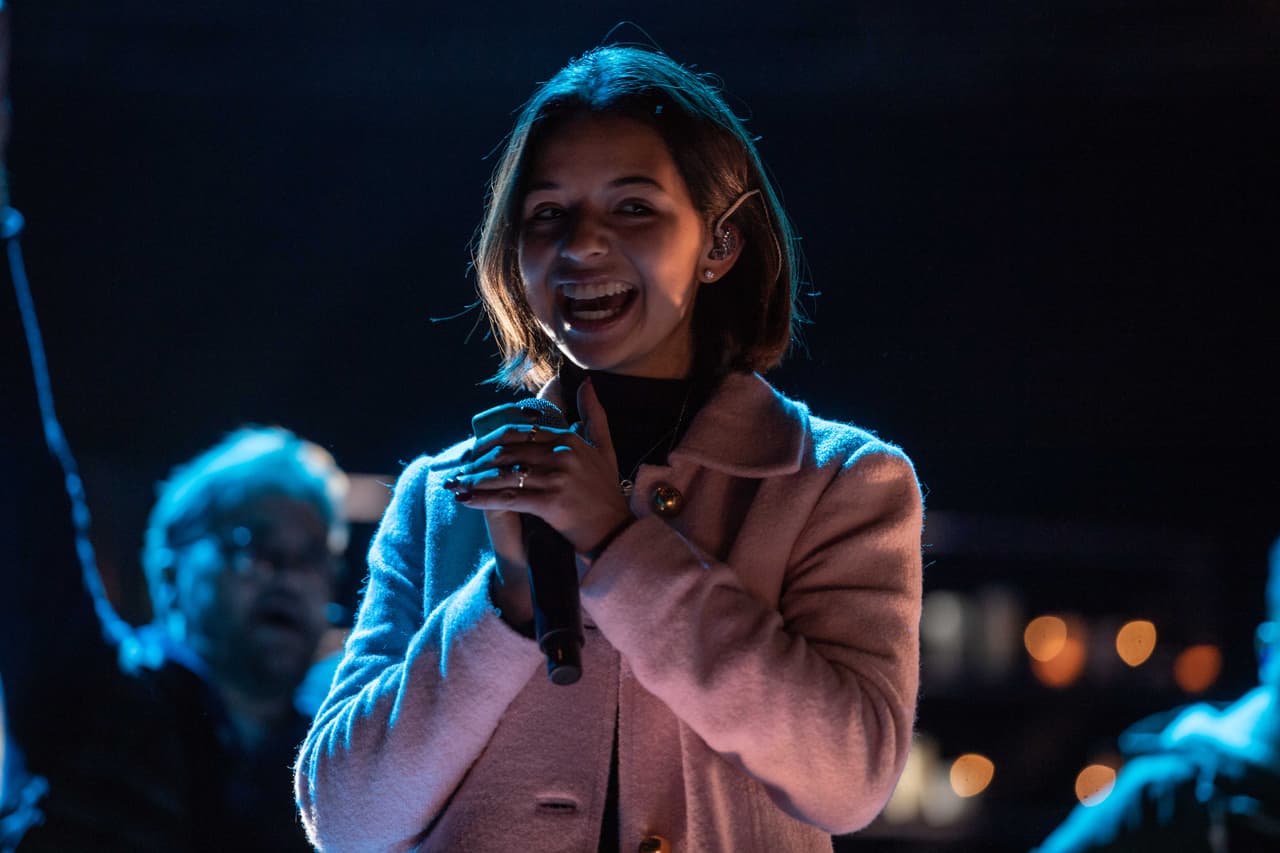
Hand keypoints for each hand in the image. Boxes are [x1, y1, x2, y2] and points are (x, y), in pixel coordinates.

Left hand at [444, 378, 633, 555]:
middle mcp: (562, 454)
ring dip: (473, 479)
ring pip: (503, 473)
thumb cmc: (606, 493)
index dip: (490, 439)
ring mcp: (556, 478)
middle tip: (457, 466)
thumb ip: (594, 415)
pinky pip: (507, 498)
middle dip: (477, 460)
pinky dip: (482, 499)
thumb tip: (585, 383)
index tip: (473, 448)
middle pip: (506, 451)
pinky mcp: (550, 503)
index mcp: (569, 439)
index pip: (519, 431)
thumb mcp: (605, 448)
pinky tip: (465, 500)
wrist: (616, 531)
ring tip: (455, 483)